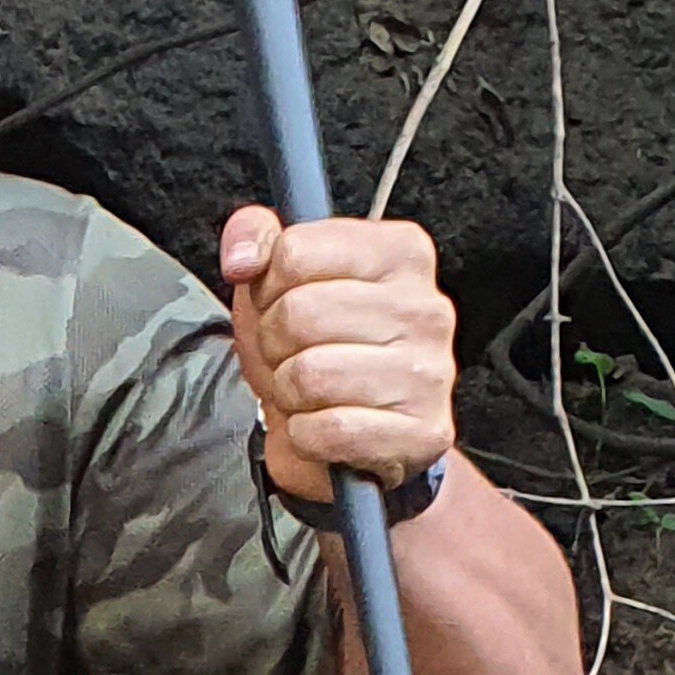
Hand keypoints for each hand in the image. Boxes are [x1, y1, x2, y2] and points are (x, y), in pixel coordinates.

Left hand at [222, 207, 455, 506]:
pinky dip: (306, 436)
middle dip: (274, 344)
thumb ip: (255, 236)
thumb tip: (243, 259)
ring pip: (311, 375)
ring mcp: (431, 373)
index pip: (295, 252)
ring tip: (308, 393)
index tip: (281, 305)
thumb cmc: (315, 349)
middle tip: (291, 357)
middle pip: (300, 314)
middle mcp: (426, 307)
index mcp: (401, 253)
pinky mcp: (424, 432)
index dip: (267, 289)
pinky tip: (324, 426)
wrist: (349, 438)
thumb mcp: (278, 280)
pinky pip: (331, 430)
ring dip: (289, 393)